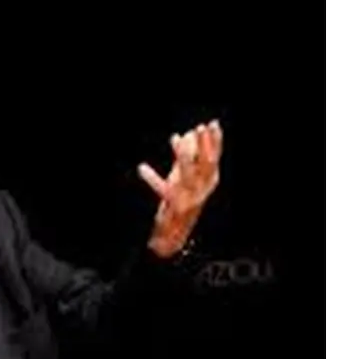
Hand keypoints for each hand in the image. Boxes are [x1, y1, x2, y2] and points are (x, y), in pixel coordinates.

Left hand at [138, 120, 222, 257]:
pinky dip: (152, 178)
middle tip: (200, 127)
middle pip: (207, 164)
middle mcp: (201, 190)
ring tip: (176, 140)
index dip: (216, 141)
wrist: (174, 235)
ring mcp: (188, 198)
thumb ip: (184, 158)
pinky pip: (162, 190)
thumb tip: (186, 134)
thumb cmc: (178, 201)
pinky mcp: (173, 206)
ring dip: (183, 156)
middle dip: (205, 144)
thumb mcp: (182, 177)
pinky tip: (142, 168)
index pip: (215, 158)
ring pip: (188, 173)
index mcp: (207, 183)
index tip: (213, 124)